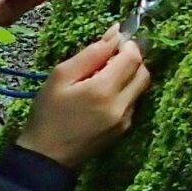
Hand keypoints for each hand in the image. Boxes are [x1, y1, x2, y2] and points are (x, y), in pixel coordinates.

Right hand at [15, 29, 152, 169]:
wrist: (47, 157)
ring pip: (140, 88)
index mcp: (104, 90)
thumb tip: (115, 33)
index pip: (133, 58)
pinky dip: (124, 91)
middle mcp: (122, 105)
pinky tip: (103, 95)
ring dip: (129, 76)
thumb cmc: (48, 113)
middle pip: (144, 72)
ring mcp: (126, 120)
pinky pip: (133, 102)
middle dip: (132, 59)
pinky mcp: (124, 130)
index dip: (127, 44)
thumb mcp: (61, 76)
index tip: (113, 42)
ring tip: (103, 76)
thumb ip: (91, 53)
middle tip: (110, 58)